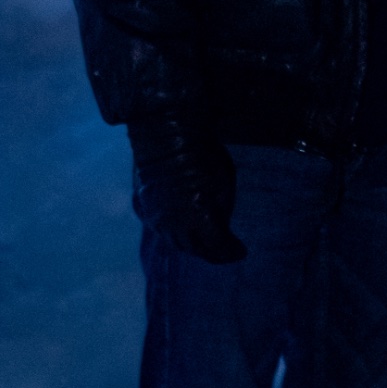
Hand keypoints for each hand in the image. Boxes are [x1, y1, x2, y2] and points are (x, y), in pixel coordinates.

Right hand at [127, 115, 245, 263]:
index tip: (241, 252)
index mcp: (199, 218)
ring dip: (194, 245)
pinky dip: (175, 233)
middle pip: (197, 249)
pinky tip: (184, 229)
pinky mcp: (144, 209)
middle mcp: (175, 224)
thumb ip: (223, 211)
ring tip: (206, 242)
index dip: (231, 252)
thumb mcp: (225, 183)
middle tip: (224, 250)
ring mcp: (156, 218)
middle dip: (213, 252)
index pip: (218, 247)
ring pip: (177, 243)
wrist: (166, 135)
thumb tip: (223, 229)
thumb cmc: (203, 156)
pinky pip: (161, 230)